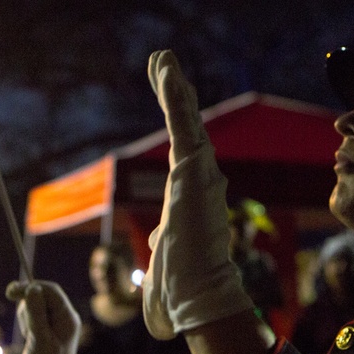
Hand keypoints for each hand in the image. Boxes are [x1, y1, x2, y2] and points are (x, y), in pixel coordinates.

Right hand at [6, 281, 84, 353]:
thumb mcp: (40, 342)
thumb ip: (37, 315)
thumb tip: (32, 288)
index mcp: (67, 318)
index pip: (50, 290)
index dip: (31, 287)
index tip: (11, 292)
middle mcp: (62, 317)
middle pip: (39, 296)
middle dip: (27, 308)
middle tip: (27, 332)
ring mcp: (53, 323)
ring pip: (32, 306)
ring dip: (25, 318)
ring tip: (29, 339)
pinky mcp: (43, 329)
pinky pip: (30, 316)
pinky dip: (25, 324)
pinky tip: (28, 339)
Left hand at [141, 50, 253, 338]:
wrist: (194, 294)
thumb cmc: (181, 288)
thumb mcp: (162, 265)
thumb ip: (160, 257)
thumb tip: (155, 261)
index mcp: (187, 195)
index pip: (180, 150)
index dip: (175, 121)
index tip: (167, 97)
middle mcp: (198, 179)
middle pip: (184, 127)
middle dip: (173, 93)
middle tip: (160, 62)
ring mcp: (199, 174)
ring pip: (184, 122)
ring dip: (173, 88)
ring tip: (161, 59)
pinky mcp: (193, 171)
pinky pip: (183, 127)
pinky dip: (175, 99)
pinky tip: (167, 71)